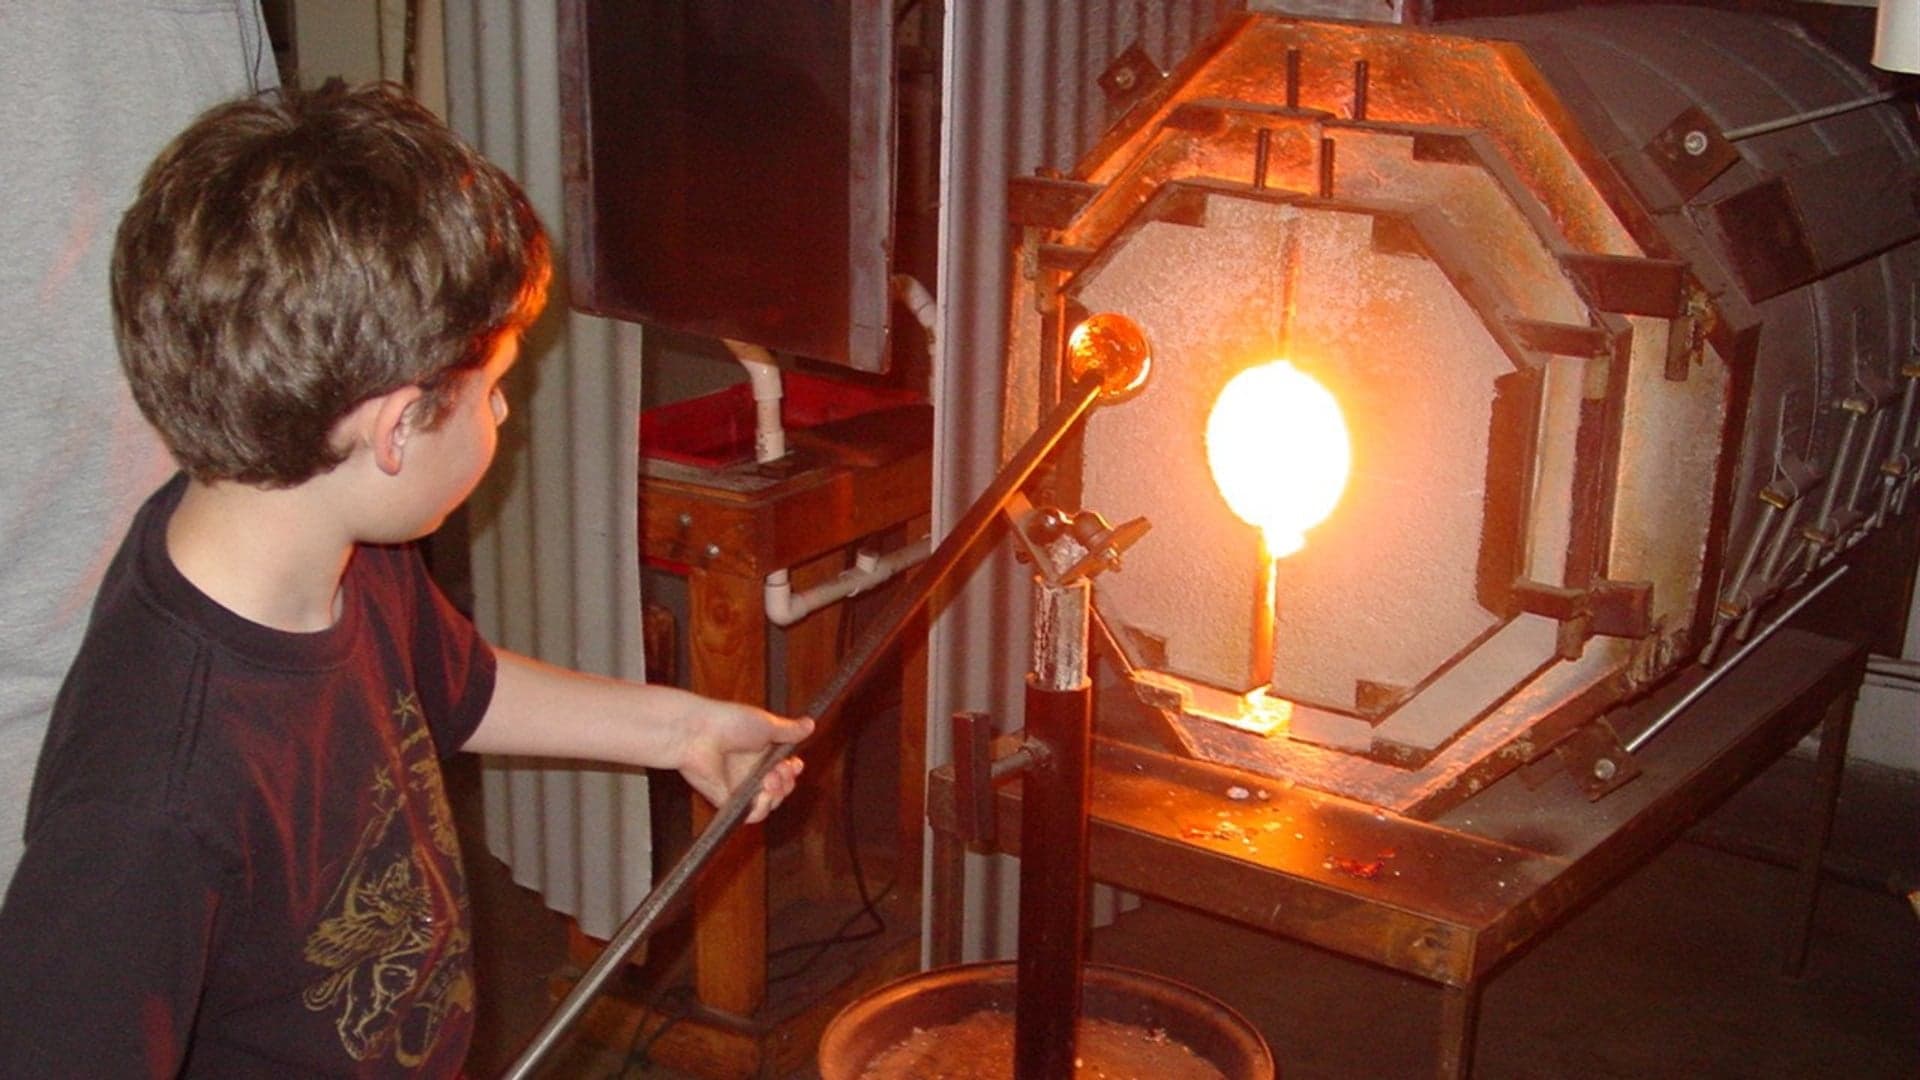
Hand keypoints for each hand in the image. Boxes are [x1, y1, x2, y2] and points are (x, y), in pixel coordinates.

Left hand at [675, 698, 812, 823]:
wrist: (700, 733)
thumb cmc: (729, 723)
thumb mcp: (767, 724)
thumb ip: (790, 730)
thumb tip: (811, 724)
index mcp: (760, 752)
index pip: (785, 769)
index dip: (793, 770)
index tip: (795, 764)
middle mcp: (751, 771)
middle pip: (782, 788)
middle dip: (788, 781)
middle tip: (782, 769)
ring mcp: (740, 787)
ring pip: (771, 802)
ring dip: (778, 793)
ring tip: (769, 779)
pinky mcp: (729, 801)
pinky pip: (753, 814)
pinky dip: (763, 808)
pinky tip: (763, 793)